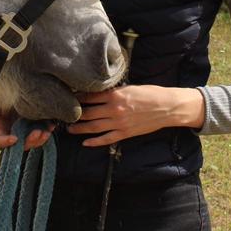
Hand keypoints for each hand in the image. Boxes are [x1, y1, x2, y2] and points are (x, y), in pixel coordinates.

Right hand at [0, 101, 54, 150]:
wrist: (14, 90)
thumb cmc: (1, 96)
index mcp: (1, 129)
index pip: (1, 141)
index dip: (6, 142)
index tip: (14, 138)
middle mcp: (13, 133)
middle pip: (20, 145)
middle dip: (29, 141)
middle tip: (37, 133)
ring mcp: (25, 131)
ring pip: (32, 142)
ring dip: (39, 140)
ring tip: (46, 132)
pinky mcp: (35, 127)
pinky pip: (41, 134)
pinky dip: (46, 131)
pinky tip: (51, 126)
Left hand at [68, 85, 205, 147]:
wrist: (167, 107)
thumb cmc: (150, 94)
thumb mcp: (130, 87)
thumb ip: (114, 92)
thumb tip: (99, 93)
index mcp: (115, 95)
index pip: (90, 96)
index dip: (77, 98)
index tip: (68, 98)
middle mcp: (114, 109)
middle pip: (88, 113)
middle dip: (74, 115)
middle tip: (62, 116)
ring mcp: (119, 123)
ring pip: (94, 127)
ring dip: (80, 129)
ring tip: (69, 129)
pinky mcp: (125, 133)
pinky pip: (106, 139)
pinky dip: (95, 142)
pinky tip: (85, 143)